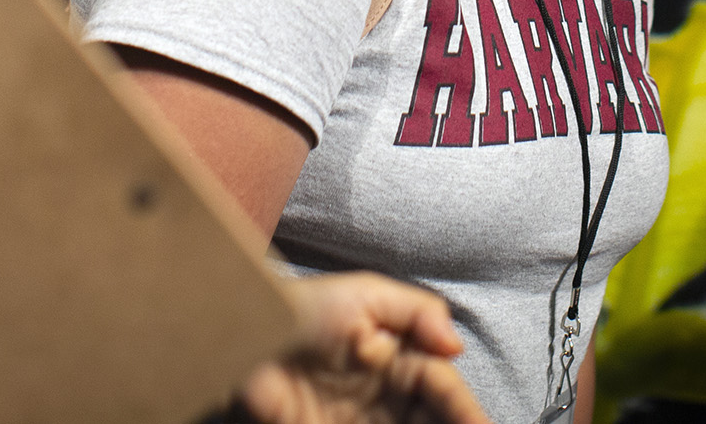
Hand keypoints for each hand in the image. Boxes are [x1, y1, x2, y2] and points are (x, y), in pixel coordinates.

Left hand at [234, 272, 490, 423]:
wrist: (240, 336)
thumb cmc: (303, 308)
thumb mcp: (364, 295)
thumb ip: (418, 312)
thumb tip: (456, 347)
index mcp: (401, 361)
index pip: (442, 388)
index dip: (465, 410)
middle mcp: (388, 398)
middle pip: (435, 418)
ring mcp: (363, 423)